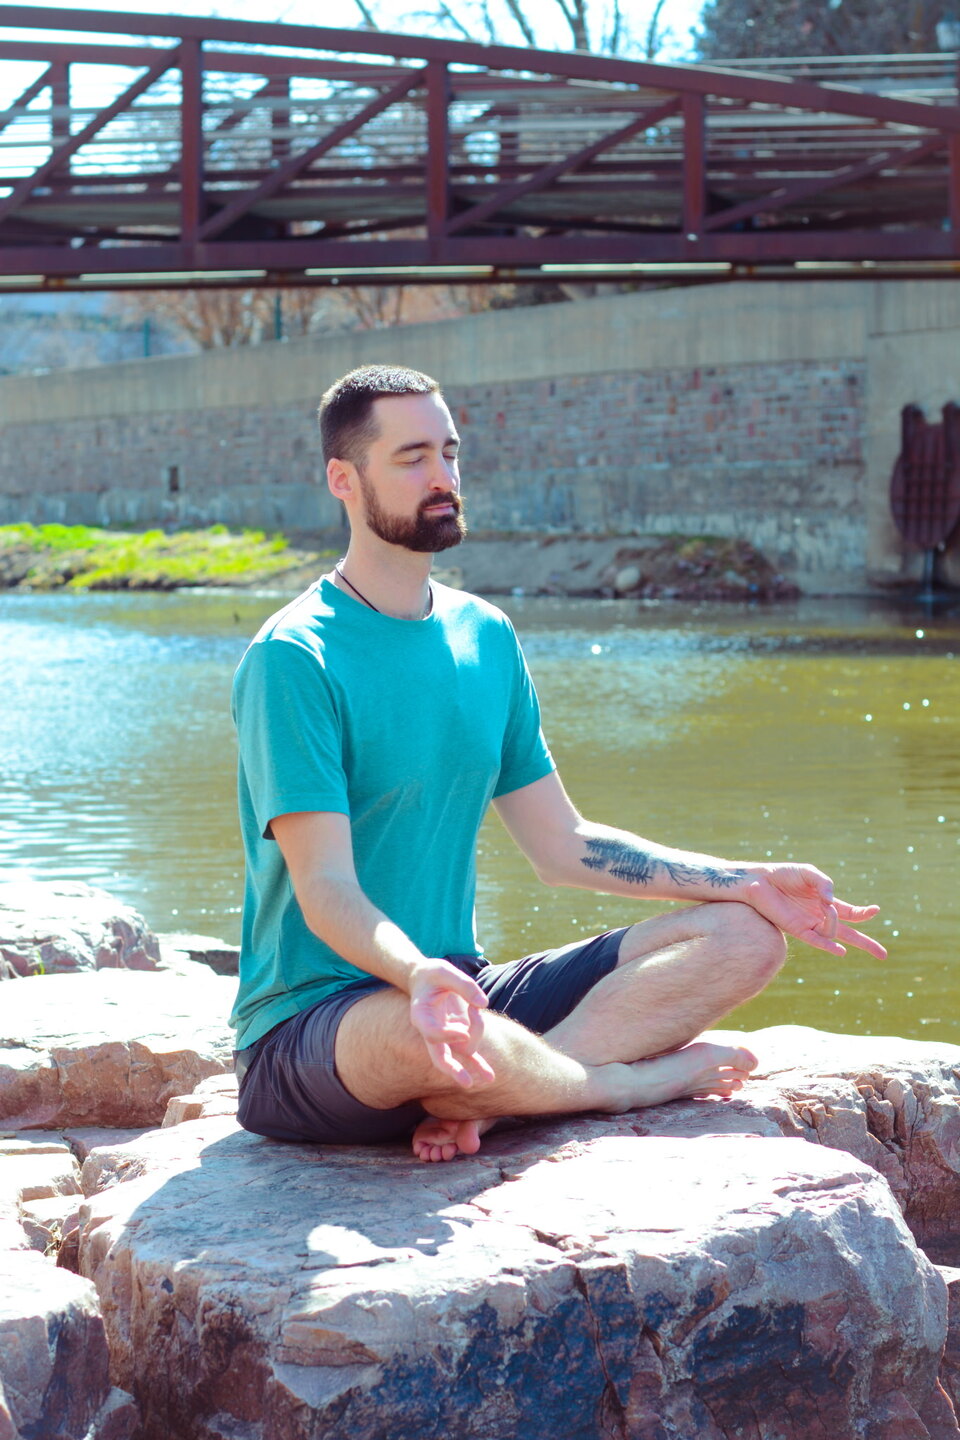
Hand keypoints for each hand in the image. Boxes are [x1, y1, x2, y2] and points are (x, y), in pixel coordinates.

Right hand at [407, 960, 494, 1088]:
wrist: (426, 979)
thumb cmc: (432, 974)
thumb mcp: (444, 971)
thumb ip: (464, 985)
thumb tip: (484, 1004)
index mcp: (421, 1016)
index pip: (432, 1034)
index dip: (449, 1036)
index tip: (464, 1030)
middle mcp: (431, 1031)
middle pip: (440, 1058)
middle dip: (454, 1070)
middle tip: (467, 1082)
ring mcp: (446, 1036)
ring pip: (465, 1048)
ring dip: (477, 1031)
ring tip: (476, 1007)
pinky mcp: (458, 1036)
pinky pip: (470, 1054)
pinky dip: (479, 1065)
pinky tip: (489, 1077)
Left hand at [742, 864, 886, 959]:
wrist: (759, 882)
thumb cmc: (784, 875)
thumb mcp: (809, 873)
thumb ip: (824, 883)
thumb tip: (831, 902)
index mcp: (825, 903)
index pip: (851, 913)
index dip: (864, 913)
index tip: (876, 910)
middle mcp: (820, 917)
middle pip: (849, 934)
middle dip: (867, 944)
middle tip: (884, 956)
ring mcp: (810, 925)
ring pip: (833, 932)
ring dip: (834, 920)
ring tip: (825, 906)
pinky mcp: (797, 929)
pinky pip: (816, 941)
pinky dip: (829, 946)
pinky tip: (840, 951)